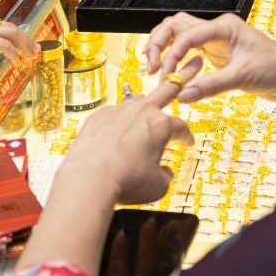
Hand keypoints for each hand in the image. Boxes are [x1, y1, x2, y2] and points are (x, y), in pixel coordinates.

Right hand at [0, 15, 38, 70]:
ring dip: (24, 44)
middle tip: (34, 49)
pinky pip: (5, 46)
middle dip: (25, 38)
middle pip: (10, 27)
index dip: (13, 34)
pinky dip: (13, 54)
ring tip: (31, 55)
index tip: (21, 43)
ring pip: (12, 33)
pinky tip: (15, 62)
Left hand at [61, 73, 194, 206]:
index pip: (180, 126)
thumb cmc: (125, 180)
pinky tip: (115, 135)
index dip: (186, 136)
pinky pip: (111, 115)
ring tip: (142, 119)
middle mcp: (140, 112)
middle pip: (163, 93)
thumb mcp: (158, 185)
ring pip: (134, 103)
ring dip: (141, 110)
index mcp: (160, 125)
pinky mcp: (97, 117)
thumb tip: (164, 173)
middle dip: (173, 91)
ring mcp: (117, 111)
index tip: (186, 142)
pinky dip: (116, 123)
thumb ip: (164, 175)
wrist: (89, 178)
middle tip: (176, 90)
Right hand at [143, 12, 275, 112]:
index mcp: (223, 27)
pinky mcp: (215, 54)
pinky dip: (176, 60)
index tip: (167, 75)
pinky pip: (187, 51)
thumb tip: (181, 95)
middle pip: (175, 26)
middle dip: (159, 43)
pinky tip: (173, 75)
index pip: (186, 34)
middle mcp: (216, 29)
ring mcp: (214, 40)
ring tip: (156, 69)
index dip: (172, 54)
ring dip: (164, 49)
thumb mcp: (243, 78)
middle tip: (152, 68)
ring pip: (178, 35)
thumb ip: (211, 86)